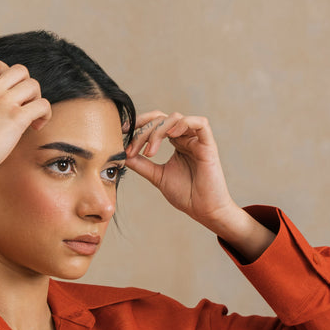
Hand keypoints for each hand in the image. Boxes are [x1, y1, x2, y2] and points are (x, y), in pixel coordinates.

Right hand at [0, 58, 51, 177]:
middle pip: (20, 70)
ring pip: (33, 84)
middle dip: (26, 86)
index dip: (5, 71)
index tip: (7, 90)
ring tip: (31, 117)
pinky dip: (45, 115)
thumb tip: (1, 110)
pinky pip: (43, 104)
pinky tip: (36, 127)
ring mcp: (3, 101)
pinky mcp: (16, 117)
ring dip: (37, 99)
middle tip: (24, 105)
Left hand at [125, 111, 240, 231]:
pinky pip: (200, 123)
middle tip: (132, 150)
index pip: (156, 122)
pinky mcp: (208, 145)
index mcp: (176, 142)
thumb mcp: (156, 176)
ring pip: (175, 118)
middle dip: (143, 131)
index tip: (122, 132)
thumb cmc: (185, 195)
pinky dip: (183, 124)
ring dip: (157, 131)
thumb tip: (121, 154)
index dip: (139, 123)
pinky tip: (171, 135)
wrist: (204, 211)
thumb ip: (140, 164)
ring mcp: (197, 140)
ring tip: (149, 153)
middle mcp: (186, 137)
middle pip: (161, 118)